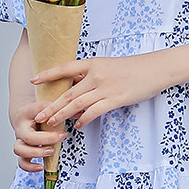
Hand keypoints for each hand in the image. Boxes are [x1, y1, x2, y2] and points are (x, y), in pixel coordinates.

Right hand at [9, 98, 67, 172]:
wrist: (23, 115)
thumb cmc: (36, 110)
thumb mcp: (46, 105)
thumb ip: (60, 108)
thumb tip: (79, 113)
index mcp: (24, 119)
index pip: (32, 131)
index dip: (48, 136)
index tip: (63, 134)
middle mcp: (19, 131)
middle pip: (23, 142)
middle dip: (42, 146)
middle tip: (55, 146)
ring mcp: (20, 142)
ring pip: (20, 152)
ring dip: (35, 155)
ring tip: (50, 153)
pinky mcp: (23, 151)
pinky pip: (22, 162)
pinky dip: (30, 167)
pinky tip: (41, 167)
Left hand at [32, 54, 166, 129]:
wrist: (154, 69)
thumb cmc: (132, 68)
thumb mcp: (107, 65)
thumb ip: (91, 74)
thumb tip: (75, 84)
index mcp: (92, 63)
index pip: (65, 68)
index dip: (48, 74)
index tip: (33, 80)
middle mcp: (96, 75)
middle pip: (68, 92)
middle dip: (51, 105)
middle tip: (38, 115)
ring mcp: (105, 87)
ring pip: (77, 103)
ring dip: (63, 114)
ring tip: (52, 123)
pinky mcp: (115, 99)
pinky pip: (94, 111)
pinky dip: (84, 119)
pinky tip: (77, 125)